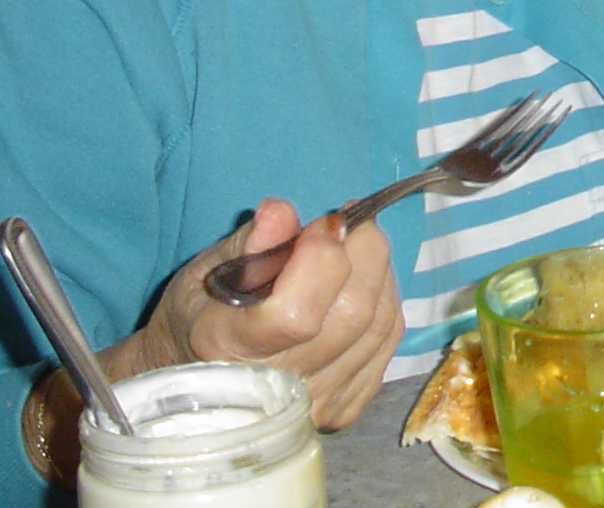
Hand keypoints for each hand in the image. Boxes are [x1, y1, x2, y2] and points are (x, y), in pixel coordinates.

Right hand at [118, 198, 402, 427]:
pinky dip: (385, 301)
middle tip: (352, 223)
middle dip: (365, 251)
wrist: (198, 386)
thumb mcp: (206, 271)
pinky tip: (363, 284)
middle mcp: (275, 388)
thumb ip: (249, 243)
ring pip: (379, 325)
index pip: (296, 314)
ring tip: (357, 248)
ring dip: (380, 272)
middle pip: (352, 314)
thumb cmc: (202, 316)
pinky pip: (387, 343)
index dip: (323, 259)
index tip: (326, 222)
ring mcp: (313, 405)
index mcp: (226, 350)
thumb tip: (281, 212)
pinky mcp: (343, 408)